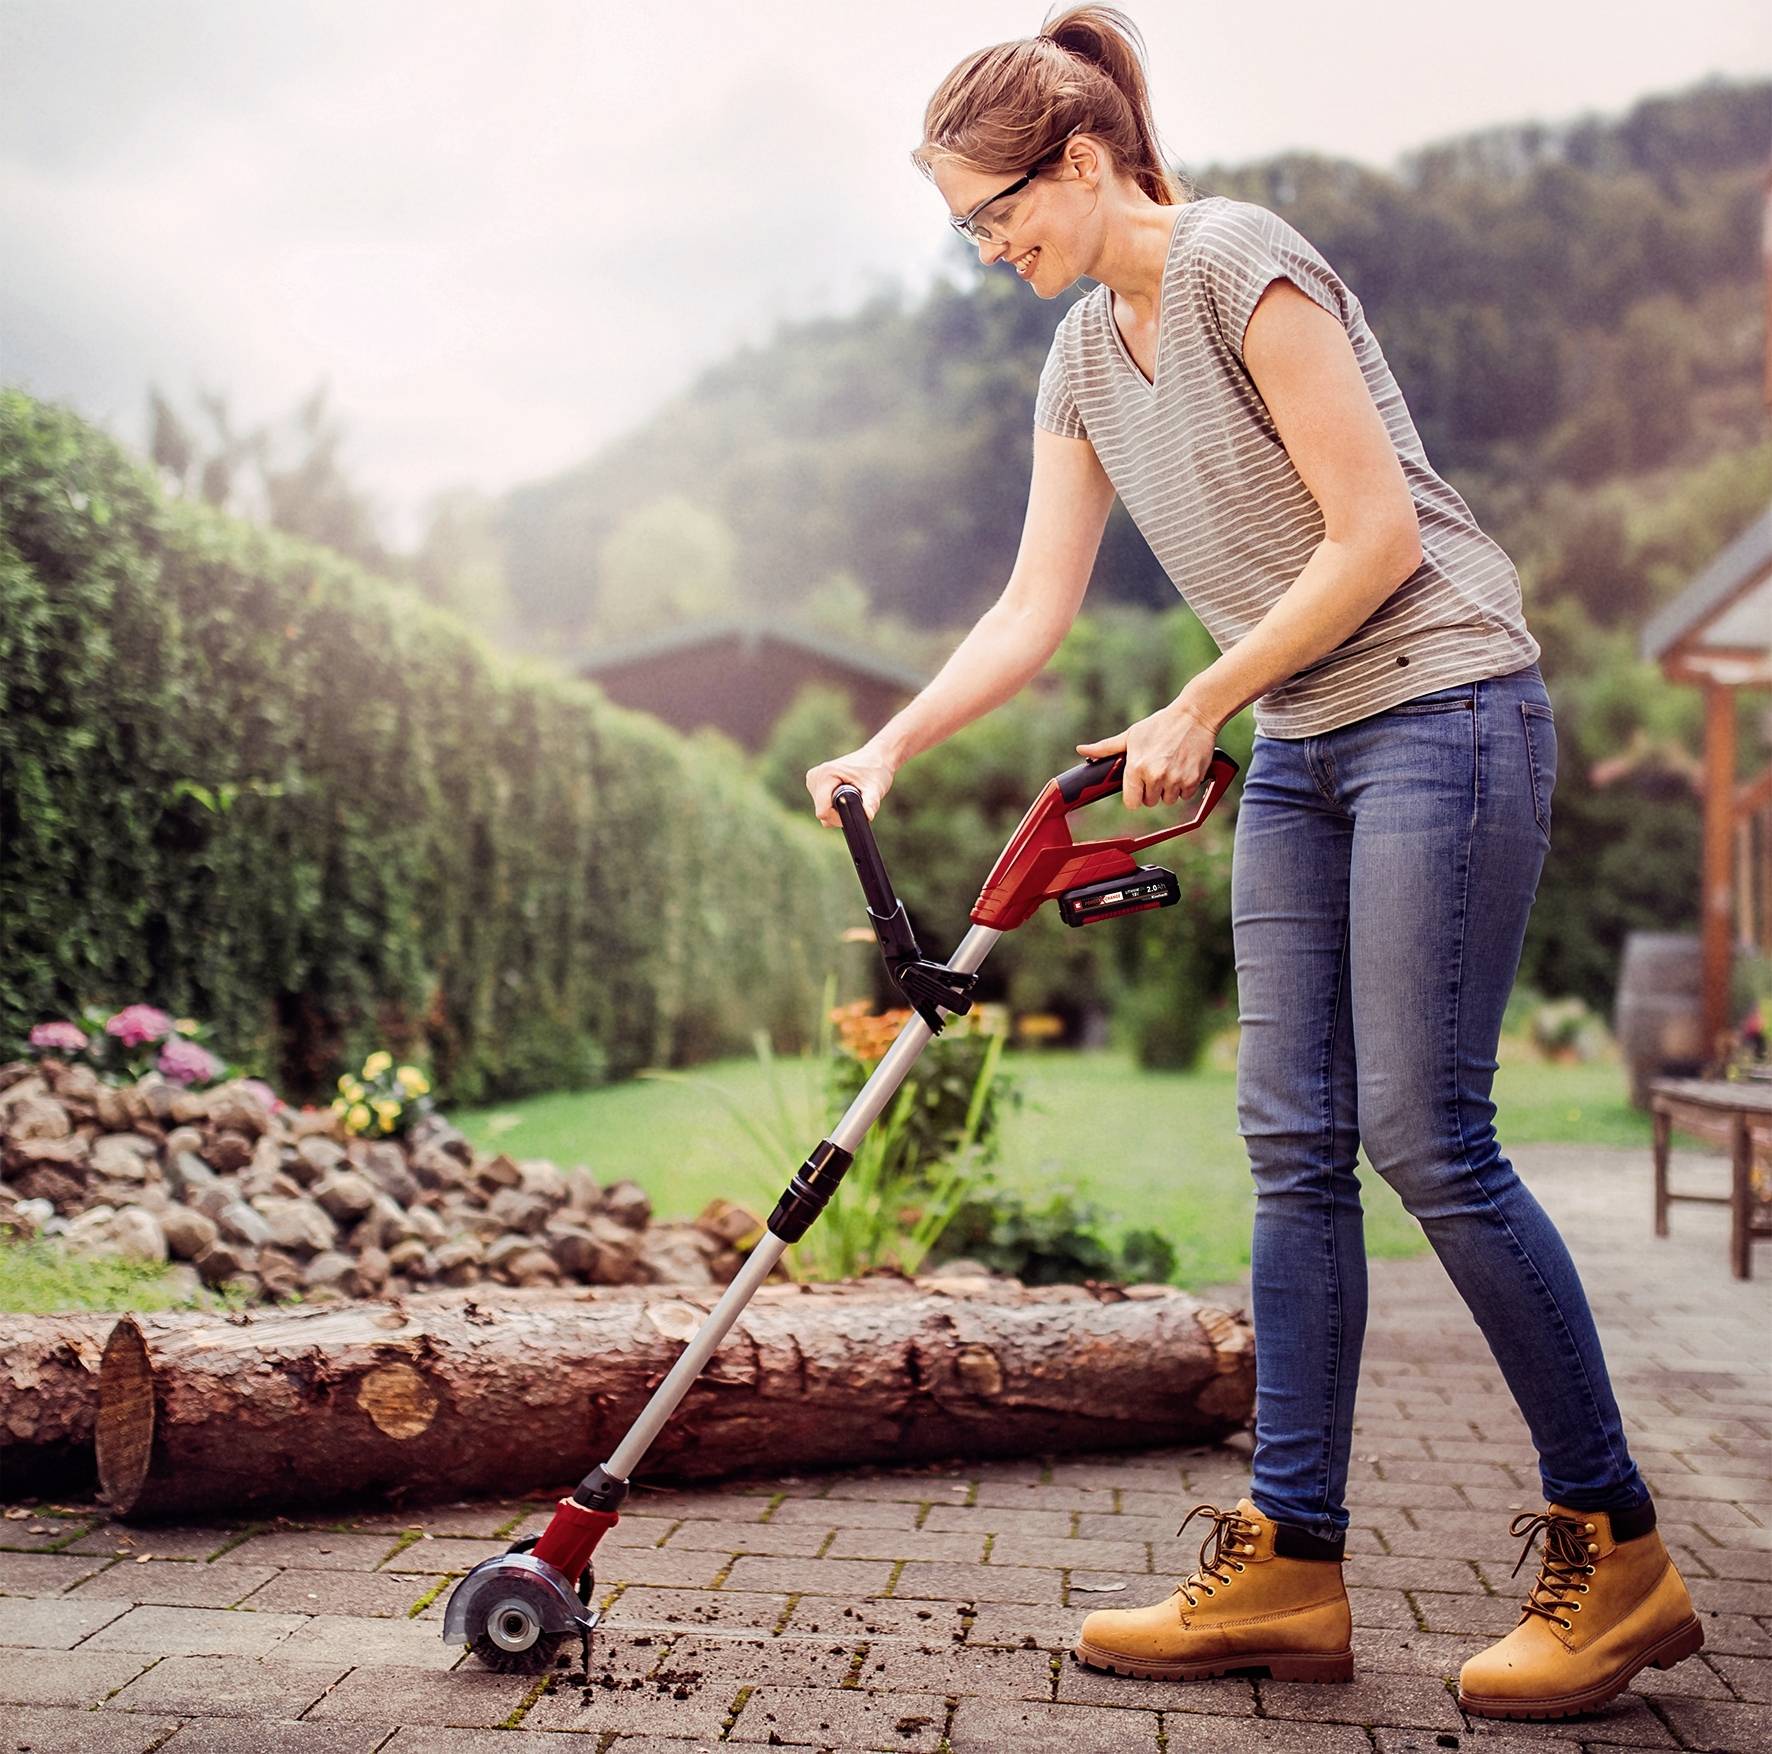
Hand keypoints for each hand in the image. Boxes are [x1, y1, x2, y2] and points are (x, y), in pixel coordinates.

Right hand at [806, 743, 896, 827]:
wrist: (875, 757)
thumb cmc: (876, 770)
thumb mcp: (875, 788)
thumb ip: (871, 803)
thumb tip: (868, 816)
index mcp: (826, 774)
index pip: (823, 811)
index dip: (838, 818)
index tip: (855, 813)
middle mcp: (815, 776)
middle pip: (822, 812)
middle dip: (840, 814)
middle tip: (857, 803)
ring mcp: (813, 779)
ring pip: (822, 810)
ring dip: (838, 810)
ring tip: (853, 795)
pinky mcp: (814, 783)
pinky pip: (822, 805)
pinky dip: (834, 805)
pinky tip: (846, 793)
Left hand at [1077, 697, 1217, 809]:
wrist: (1194, 715)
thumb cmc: (1160, 724)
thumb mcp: (1131, 735)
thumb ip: (1106, 748)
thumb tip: (1081, 750)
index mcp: (1136, 767)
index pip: (1131, 803)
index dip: (1135, 795)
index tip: (1140, 786)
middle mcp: (1154, 776)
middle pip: (1151, 802)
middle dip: (1153, 790)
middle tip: (1158, 770)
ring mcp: (1175, 779)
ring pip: (1169, 800)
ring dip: (1170, 789)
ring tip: (1171, 767)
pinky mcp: (1193, 780)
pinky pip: (1186, 796)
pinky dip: (1186, 786)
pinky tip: (1183, 768)